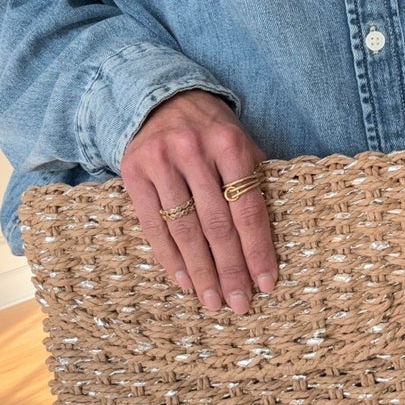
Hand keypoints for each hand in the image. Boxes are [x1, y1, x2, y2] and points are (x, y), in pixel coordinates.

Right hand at [119, 89, 277, 314]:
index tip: (265, 284)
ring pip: (184, 230)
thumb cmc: (212, 131)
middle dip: (230, 270)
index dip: (257, 250)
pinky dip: (169, 257)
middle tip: (239, 304)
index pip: (248, 209)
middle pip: (217, 225)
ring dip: (200, 272)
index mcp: (230, 145)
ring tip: (212, 300)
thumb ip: (255, 180)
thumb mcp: (241, 143)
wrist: (161, 100)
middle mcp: (194, 152)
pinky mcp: (134, 173)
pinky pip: (153, 225)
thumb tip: (270, 240)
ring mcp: (161, 162)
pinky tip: (183, 280)